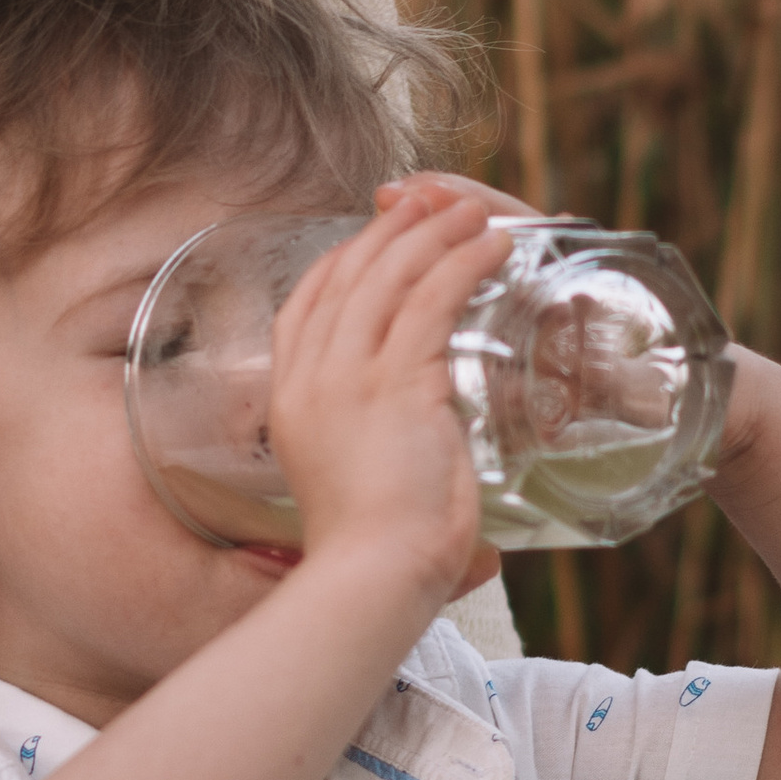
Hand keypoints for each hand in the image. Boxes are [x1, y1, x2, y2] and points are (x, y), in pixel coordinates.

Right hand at [265, 177, 509, 608]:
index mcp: (290, 403)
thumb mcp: (361, 497)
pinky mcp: (394, 382)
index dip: (342, 261)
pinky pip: (430, 301)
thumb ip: (390, 476)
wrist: (371, 576)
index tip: (376, 238)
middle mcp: (309, 379)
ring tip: (471, 211)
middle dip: (392, 231)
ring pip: (388, 277)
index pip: (305, 307)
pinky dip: (462, 264)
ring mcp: (346, 377)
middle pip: (345, 276)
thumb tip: (459, 512)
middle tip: (433, 203)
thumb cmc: (373, 558)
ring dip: (433, 234)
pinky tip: (490, 246)